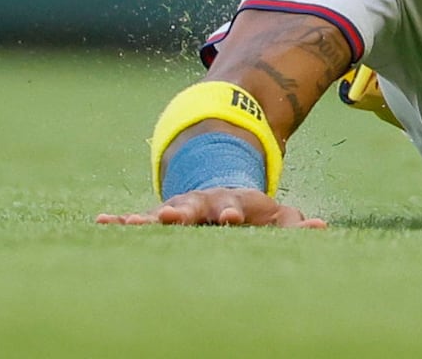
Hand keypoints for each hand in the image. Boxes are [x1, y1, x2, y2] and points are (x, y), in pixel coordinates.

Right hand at [95, 188, 326, 227]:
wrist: (227, 193)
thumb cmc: (255, 214)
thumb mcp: (278, 216)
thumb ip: (294, 223)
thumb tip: (320, 227)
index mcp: (233, 202)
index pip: (232, 206)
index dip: (230, 212)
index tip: (229, 218)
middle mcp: (203, 202)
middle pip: (194, 206)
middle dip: (184, 211)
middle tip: (172, 216)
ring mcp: (181, 207)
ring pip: (162, 211)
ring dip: (147, 217)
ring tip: (126, 223)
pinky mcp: (163, 216)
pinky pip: (139, 219)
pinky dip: (122, 221)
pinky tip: (101, 222)